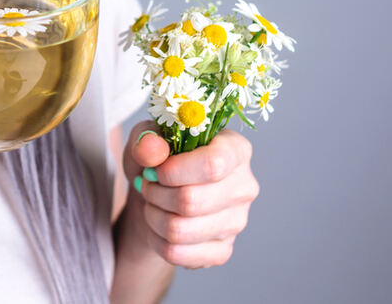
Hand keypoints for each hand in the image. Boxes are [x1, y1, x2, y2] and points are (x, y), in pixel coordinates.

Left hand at [124, 123, 258, 269]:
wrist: (162, 192)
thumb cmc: (161, 158)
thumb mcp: (147, 137)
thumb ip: (147, 138)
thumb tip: (150, 149)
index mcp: (235, 150)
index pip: (213, 165)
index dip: (174, 171)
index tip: (155, 169)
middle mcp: (244, 187)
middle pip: (190, 201)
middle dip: (155, 193)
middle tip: (147, 183)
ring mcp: (237, 222)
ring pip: (179, 230)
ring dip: (152, 215)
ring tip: (152, 202)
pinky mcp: (223, 250)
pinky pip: (177, 253)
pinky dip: (156, 240)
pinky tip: (159, 225)